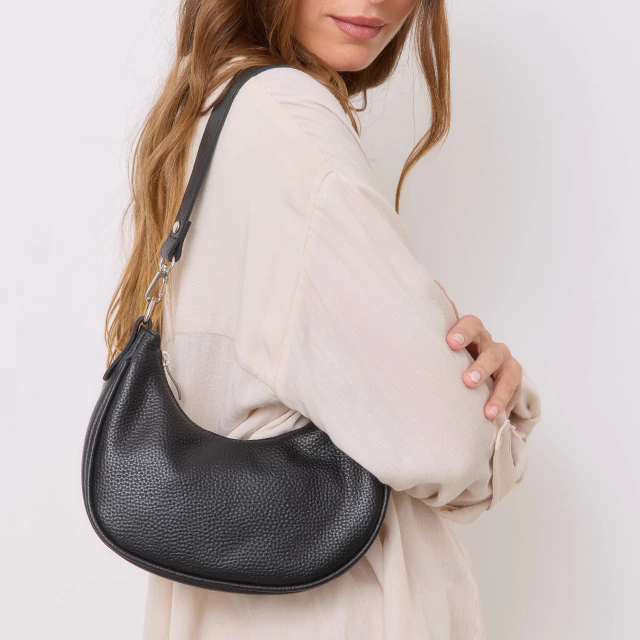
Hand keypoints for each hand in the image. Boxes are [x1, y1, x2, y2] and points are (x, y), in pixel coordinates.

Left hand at [433, 279, 522, 420]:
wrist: (476, 373)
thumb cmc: (452, 356)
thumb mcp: (441, 343)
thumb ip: (431, 324)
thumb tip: (423, 287)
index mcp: (469, 332)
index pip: (470, 323)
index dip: (462, 331)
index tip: (451, 343)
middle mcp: (488, 343)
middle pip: (489, 348)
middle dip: (480, 365)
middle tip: (467, 381)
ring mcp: (503, 360)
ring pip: (503, 369)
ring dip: (493, 388)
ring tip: (485, 408)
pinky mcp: (512, 378)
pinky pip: (511, 388)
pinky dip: (501, 402)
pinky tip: (492, 415)